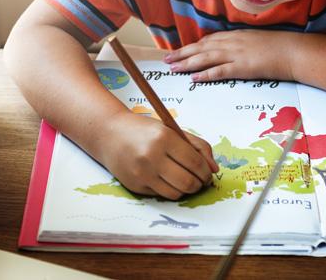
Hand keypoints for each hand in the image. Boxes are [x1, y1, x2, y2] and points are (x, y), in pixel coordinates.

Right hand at [97, 112, 218, 199]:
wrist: (110, 134)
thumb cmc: (144, 131)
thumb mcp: (171, 130)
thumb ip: (197, 146)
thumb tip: (214, 169)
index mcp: (163, 138)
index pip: (195, 162)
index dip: (206, 172)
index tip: (208, 174)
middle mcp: (151, 157)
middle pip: (187, 182)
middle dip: (199, 184)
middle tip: (200, 181)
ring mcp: (141, 173)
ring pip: (176, 193)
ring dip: (186, 190)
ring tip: (185, 181)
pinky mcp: (135, 185)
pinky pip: (161, 195)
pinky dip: (170, 190)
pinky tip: (167, 180)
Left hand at [164, 30, 299, 81]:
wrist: (295, 52)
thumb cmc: (279, 48)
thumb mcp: (256, 42)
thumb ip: (241, 45)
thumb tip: (229, 52)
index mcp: (235, 36)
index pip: (208, 40)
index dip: (192, 47)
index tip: (179, 51)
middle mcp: (232, 43)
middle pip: (201, 48)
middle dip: (182, 53)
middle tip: (167, 59)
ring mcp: (237, 55)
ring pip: (206, 58)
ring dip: (187, 63)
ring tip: (173, 68)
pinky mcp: (243, 68)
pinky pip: (220, 71)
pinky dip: (205, 75)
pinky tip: (194, 78)